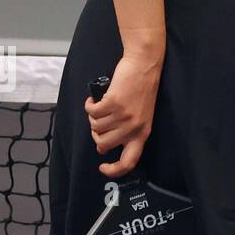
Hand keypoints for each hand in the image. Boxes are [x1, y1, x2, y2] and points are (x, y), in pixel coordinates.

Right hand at [85, 53, 161, 177]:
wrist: (144, 64)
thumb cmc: (141, 89)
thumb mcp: (141, 115)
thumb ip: (127, 132)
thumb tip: (103, 146)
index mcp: (143, 132)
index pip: (130, 161)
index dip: (114, 170)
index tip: (103, 167)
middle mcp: (134, 127)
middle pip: (103, 144)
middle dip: (96, 134)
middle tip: (100, 121)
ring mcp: (123, 115)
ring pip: (95, 127)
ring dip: (93, 117)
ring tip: (101, 106)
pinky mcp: (113, 102)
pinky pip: (91, 112)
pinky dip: (90, 105)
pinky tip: (95, 99)